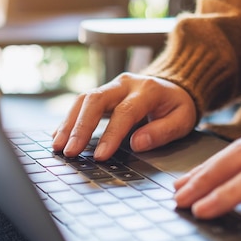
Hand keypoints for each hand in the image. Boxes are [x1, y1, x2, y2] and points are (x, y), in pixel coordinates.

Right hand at [52, 73, 196, 160]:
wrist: (174, 85)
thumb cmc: (177, 106)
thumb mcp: (182, 120)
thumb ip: (162, 132)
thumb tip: (136, 143)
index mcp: (147, 90)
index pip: (124, 112)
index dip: (110, 135)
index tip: (100, 156)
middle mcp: (125, 83)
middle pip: (95, 100)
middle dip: (80, 127)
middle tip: (70, 151)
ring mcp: (111, 86)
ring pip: (83, 99)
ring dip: (68, 124)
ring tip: (58, 146)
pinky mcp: (101, 93)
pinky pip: (80, 103)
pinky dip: (68, 120)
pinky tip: (58, 136)